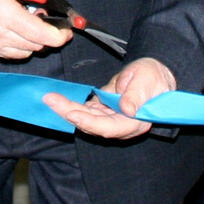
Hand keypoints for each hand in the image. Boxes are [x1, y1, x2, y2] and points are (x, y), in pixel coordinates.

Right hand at [0, 0, 72, 59]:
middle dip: (48, 36)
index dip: (59, 35)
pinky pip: (8, 54)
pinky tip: (17, 32)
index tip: (66, 30)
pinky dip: (19, 47)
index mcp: (6, 14)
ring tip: (30, 24)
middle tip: (47, 19)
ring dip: (33, 42)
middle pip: (35, 45)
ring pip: (23, 53)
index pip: (41, 35)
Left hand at [43, 56, 176, 139]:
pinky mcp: (103, 111)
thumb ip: (136, 95)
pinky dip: (71, 105)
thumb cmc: (153, 77)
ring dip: (66, 109)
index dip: (90, 123)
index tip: (72, 114)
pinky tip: (57, 99)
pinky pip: (84, 111)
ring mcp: (110, 119)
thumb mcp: (147, 81)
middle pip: (92, 125)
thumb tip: (127, 110)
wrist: (153, 74)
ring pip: (85, 118)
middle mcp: (120, 125)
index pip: (109, 128)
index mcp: (135, 122)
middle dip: (70, 113)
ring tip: (50, 98)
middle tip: (51, 101)